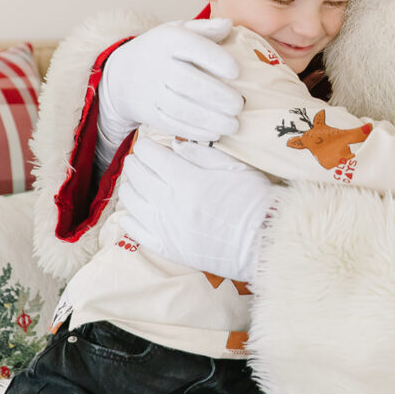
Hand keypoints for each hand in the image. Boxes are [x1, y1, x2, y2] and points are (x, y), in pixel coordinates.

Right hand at [99, 19, 244, 145]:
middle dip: (218, 96)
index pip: (192, 47)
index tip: (238, 72)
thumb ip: (205, 28)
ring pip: (181, 108)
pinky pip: (172, 124)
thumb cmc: (161, 50)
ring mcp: (151, 91)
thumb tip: (228, 24)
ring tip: (234, 124)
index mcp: (168, 40)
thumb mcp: (179, 30)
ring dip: (210, 119)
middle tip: (239, 105)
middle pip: (188, 82)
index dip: (216, 60)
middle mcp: (157, 65)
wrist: (122, 74)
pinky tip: (215, 133)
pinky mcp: (148, 113)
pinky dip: (195, 131)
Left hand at [117, 136, 275, 281]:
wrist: (264, 243)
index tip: (149, 145)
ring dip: (131, 187)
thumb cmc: (255, 201)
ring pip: (131, 201)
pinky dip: (130, 217)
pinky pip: (135, 231)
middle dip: (135, 162)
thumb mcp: (234, 168)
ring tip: (138, 182)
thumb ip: (202, 154)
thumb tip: (175, 145)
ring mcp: (166, 227)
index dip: (146, 146)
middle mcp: (170, 203)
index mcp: (187, 180)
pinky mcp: (167, 248)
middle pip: (137, 175)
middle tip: (140, 160)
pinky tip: (135, 211)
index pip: (151, 156)